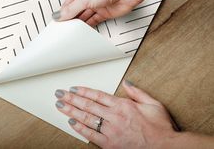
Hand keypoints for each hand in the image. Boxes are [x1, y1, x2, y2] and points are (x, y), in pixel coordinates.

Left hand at [55, 80, 178, 148]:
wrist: (165, 148)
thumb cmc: (159, 127)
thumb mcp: (153, 104)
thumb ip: (137, 92)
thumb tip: (126, 83)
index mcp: (123, 106)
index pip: (98, 95)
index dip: (84, 91)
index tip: (74, 88)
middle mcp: (115, 117)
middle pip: (88, 105)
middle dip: (72, 98)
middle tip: (60, 94)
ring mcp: (111, 131)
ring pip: (86, 118)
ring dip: (71, 110)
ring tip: (60, 105)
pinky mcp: (110, 144)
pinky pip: (91, 135)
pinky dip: (80, 128)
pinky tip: (72, 122)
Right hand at [58, 0, 144, 25]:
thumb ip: (71, 9)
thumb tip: (59, 15)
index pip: (68, 3)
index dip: (63, 13)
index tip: (58, 22)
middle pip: (76, 11)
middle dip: (71, 19)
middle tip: (65, 28)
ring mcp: (97, 5)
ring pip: (85, 17)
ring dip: (80, 23)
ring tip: (73, 31)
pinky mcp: (105, 13)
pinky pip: (94, 21)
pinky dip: (89, 26)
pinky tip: (84, 30)